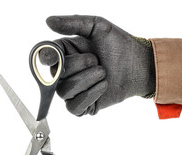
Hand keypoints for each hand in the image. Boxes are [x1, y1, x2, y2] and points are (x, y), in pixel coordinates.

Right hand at [39, 15, 155, 115]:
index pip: (44, 56)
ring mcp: (72, 91)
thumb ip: (73, 22)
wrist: (137, 65)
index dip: (47, 57)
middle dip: (79, 66)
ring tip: (103, 72)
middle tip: (97, 60)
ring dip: (87, 80)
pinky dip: (89, 95)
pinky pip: (73, 107)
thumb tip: (48, 21)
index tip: (54, 57)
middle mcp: (64, 73)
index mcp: (64, 53)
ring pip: (64, 92)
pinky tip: (103, 86)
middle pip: (55, 75)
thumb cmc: (118, 45)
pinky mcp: (81, 106)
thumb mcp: (97, 26)